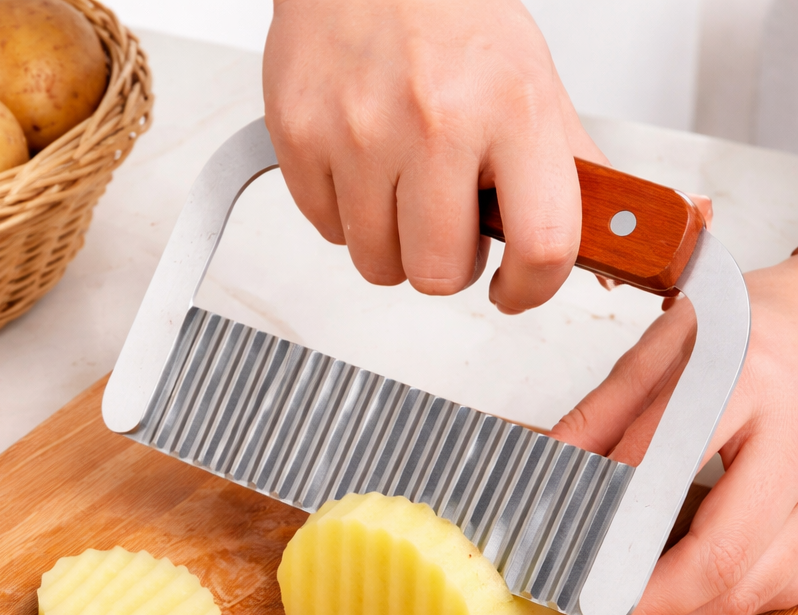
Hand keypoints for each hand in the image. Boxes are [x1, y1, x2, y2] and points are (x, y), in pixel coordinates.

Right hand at [262, 0, 607, 311]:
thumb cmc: (452, 22)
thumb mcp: (533, 85)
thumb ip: (569, 175)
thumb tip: (609, 251)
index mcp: (514, 108)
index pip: (544, 244)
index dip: (531, 291)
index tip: (514, 291)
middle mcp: (436, 121)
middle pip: (438, 275)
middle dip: (446, 266)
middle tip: (447, 226)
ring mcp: (360, 133)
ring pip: (377, 265)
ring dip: (393, 245)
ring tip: (402, 190)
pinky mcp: (302, 138)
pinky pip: (328, 231)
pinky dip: (346, 215)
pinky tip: (362, 168)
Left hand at [551, 255, 797, 614]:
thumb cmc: (746, 328)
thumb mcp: (662, 348)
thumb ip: (601, 416)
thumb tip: (543, 481)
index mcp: (745, 379)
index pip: (663, 477)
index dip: (610, 547)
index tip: (565, 591)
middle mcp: (796, 439)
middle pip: (724, 557)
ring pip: (760, 587)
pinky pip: (784, 587)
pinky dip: (726, 612)